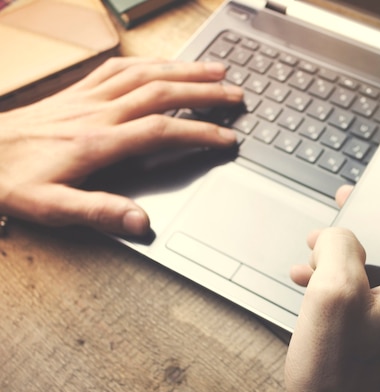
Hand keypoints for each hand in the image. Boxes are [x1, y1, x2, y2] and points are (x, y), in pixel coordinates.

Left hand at [0, 57, 242, 234]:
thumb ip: (98, 212)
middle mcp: (98, 113)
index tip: (227, 137)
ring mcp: (88, 98)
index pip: (161, 130)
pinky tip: (162, 63)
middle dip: (204, 90)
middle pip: (162, 91)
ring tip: (215, 68)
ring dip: (184, 68)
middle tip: (236, 93)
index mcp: (98, 142)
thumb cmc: (11, 180)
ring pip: (145, 73)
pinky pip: (119, 68)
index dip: (199, 131)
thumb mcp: (51, 208)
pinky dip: (148, 62)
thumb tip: (141, 221)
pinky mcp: (78, 92)